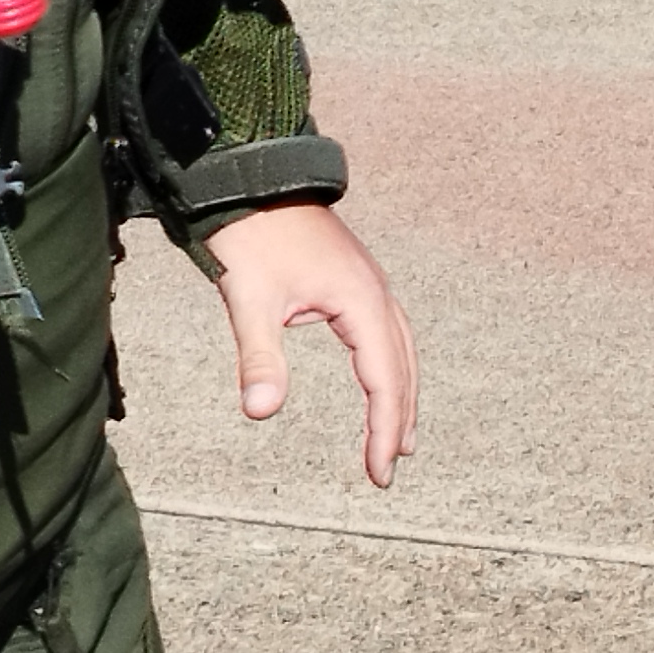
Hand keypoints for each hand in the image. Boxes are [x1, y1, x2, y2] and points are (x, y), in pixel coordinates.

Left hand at [204, 201, 417, 485]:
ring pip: (399, 346)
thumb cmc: (252, 237)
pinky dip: (389, 362)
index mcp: (360, 299)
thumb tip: (261, 412)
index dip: (383, 428)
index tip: (379, 473)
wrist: (251, 179)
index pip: (384, 378)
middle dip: (398, 418)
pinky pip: (385, 329)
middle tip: (388, 467)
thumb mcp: (251, 299)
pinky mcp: (352, 278)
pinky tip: (377, 376)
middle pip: (402, 365)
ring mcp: (367, 281)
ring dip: (401, 391)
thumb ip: (260, 357)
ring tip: (397, 434)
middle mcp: (374, 291)